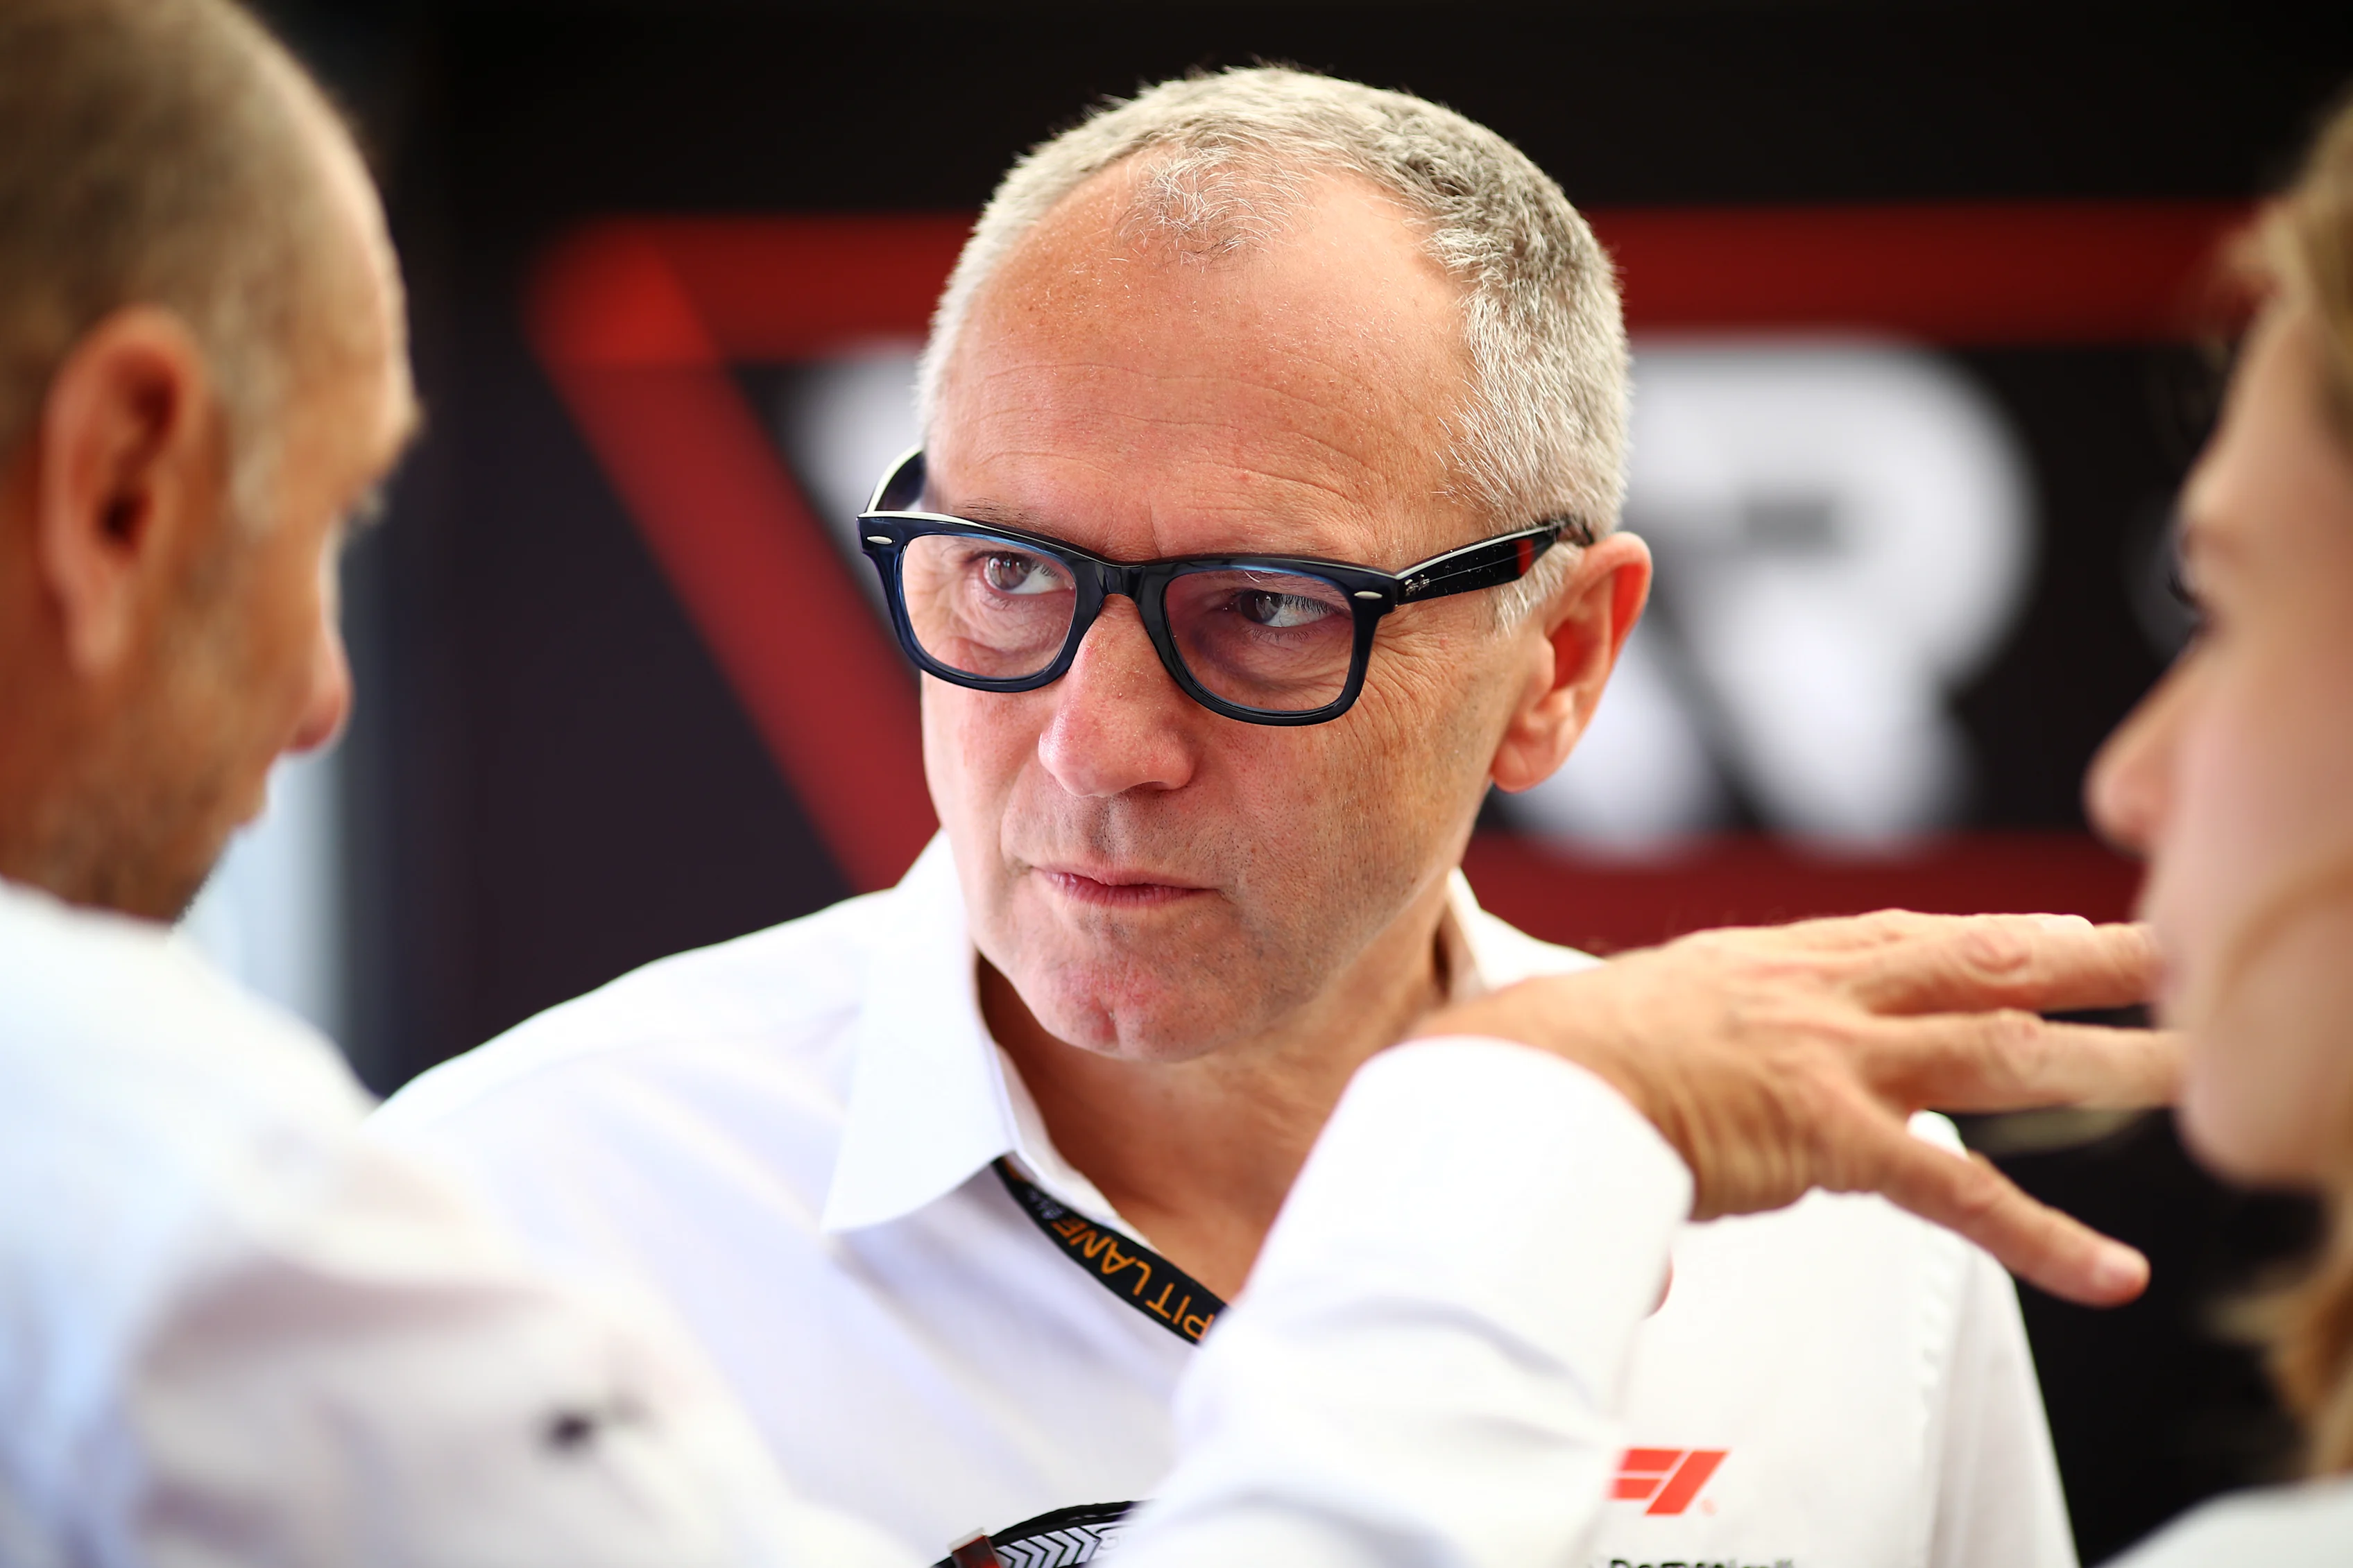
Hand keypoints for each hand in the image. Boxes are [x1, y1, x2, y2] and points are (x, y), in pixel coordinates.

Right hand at [1417, 911, 2179, 1307]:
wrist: (1511, 1073)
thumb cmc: (1536, 1058)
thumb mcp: (1617, 1041)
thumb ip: (1655, 1087)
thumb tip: (1653, 1175)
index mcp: (1762, 962)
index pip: (1899, 942)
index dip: (1982, 939)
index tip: (2044, 932)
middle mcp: (1812, 991)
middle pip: (1977, 959)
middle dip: (2082, 954)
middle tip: (2165, 944)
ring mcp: (1828, 1055)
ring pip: (2000, 1049)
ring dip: (2104, 1060)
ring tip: (2184, 1068)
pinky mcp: (1826, 1132)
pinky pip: (1956, 1191)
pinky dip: (2039, 1235)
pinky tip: (2105, 1270)